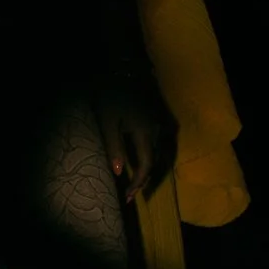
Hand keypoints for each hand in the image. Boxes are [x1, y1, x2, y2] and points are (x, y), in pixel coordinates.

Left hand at [97, 86, 176, 202]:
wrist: (122, 73)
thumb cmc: (110, 97)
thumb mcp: (107, 122)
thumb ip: (113, 147)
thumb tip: (119, 173)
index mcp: (145, 132)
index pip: (146, 165)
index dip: (138, 182)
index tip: (127, 195)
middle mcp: (158, 131)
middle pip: (156, 163)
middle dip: (144, 181)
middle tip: (131, 195)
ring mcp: (161, 125)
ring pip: (160, 155)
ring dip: (149, 171)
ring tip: (136, 185)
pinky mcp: (160, 121)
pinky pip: (160, 146)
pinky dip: (152, 159)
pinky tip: (142, 164)